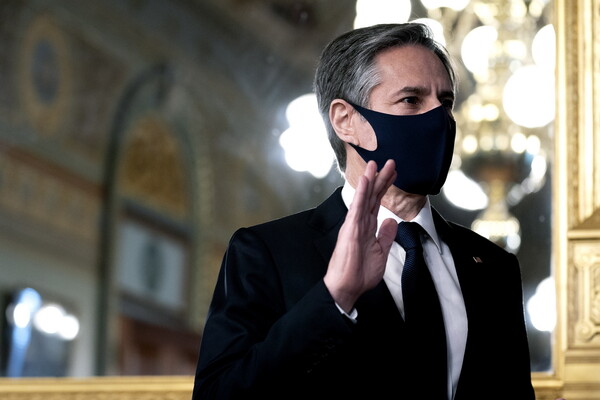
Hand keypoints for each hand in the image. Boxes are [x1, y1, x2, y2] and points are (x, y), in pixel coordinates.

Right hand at [324, 159, 397, 311]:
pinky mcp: (350, 229)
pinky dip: (360, 193)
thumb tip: (392, 220)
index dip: (385, 187)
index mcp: (367, 227)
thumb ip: (386, 236)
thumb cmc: (360, 273)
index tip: (393, 174)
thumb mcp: (381, 253)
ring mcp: (354, 224)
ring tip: (374, 164)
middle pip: (372, 196)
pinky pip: (357, 208)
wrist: (348, 286)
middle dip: (381, 178)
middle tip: (390, 162)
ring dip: (369, 180)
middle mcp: (360, 222)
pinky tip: (364, 181)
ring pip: (363, 198)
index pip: (377, 202)